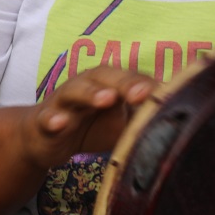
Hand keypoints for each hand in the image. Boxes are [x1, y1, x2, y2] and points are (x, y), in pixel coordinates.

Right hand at [22, 65, 153, 169]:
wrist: (42, 138)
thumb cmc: (87, 125)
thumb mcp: (120, 122)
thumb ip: (141, 115)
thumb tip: (172, 112)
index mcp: (106, 83)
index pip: (129, 78)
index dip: (144, 84)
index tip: (160, 94)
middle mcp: (84, 86)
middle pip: (103, 76)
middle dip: (122, 83)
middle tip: (139, 94)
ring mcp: (62, 102)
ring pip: (74, 91)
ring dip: (90, 93)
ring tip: (105, 99)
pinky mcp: (43, 121)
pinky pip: (47, 118)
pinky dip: (53, 119)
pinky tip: (60, 122)